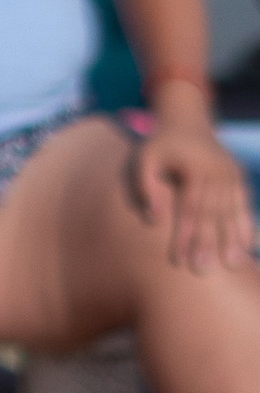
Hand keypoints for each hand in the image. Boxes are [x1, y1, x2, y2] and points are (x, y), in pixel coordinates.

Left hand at [127, 116, 252, 271]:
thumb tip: (154, 219)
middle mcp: (219, 170)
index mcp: (196, 167)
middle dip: (209, 244)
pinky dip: (246, 226)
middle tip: (204, 271)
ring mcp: (232, 173)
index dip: (186, 235)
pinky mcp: (239, 176)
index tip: (180, 261)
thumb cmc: (159, 146)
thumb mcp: (145, 159)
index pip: (191, 208)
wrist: (187, 120)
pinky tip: (248, 247)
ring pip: (233, 211)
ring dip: (233, 240)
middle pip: (214, 214)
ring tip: (233, 265)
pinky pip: (244, 204)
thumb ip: (146, 187)